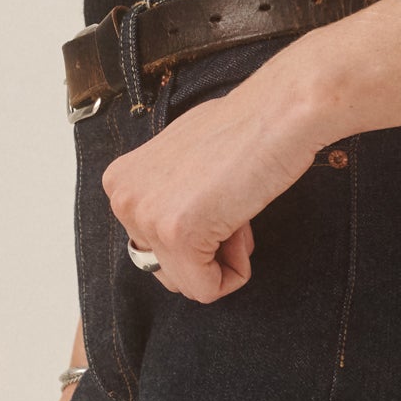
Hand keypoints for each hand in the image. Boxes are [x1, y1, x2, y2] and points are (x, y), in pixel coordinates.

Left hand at [99, 57, 326, 302]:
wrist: (279, 111)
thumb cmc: (243, 129)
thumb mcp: (183, 162)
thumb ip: (168, 196)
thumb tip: (178, 230)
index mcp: (121, 180)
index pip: (153, 245)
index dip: (198, 230)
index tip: (219, 195)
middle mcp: (123, 198)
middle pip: (166, 268)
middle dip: (206, 250)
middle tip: (231, 204)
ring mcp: (147, 216)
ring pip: (187, 282)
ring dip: (222, 258)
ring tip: (235, 209)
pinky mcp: (178, 234)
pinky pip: (207, 289)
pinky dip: (235, 273)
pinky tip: (243, 225)